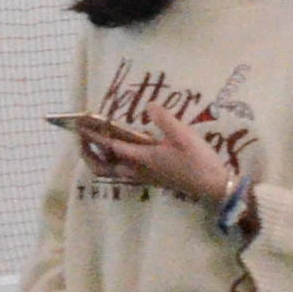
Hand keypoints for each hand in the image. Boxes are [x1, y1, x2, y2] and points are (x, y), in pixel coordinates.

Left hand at [74, 98, 234, 204]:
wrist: (212, 186)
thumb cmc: (197, 160)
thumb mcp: (183, 135)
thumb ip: (164, 120)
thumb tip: (149, 105)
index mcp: (142, 157)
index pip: (110, 145)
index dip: (93, 135)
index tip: (79, 125)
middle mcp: (137, 170)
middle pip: (102, 166)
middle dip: (87, 154)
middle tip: (81, 139)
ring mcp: (143, 177)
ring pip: (111, 171)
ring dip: (99, 159)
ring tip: (95, 145)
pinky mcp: (151, 179)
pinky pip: (123, 173)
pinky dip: (114, 162)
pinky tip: (121, 152)